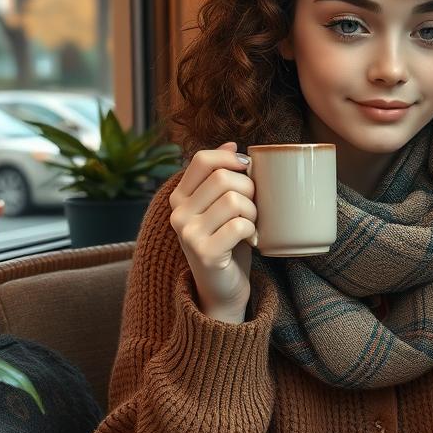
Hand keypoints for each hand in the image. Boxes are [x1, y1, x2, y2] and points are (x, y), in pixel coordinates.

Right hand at [169, 142, 256, 321]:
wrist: (222, 290)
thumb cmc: (227, 243)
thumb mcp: (221, 207)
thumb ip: (221, 176)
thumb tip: (232, 143)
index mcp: (180, 197)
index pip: (202, 159)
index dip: (230, 158)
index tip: (248, 169)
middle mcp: (178, 214)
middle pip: (223, 178)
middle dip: (249, 189)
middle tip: (254, 208)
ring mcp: (188, 234)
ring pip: (234, 200)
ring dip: (253, 211)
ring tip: (252, 225)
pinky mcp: (204, 253)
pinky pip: (240, 225)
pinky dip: (253, 231)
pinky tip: (250, 241)